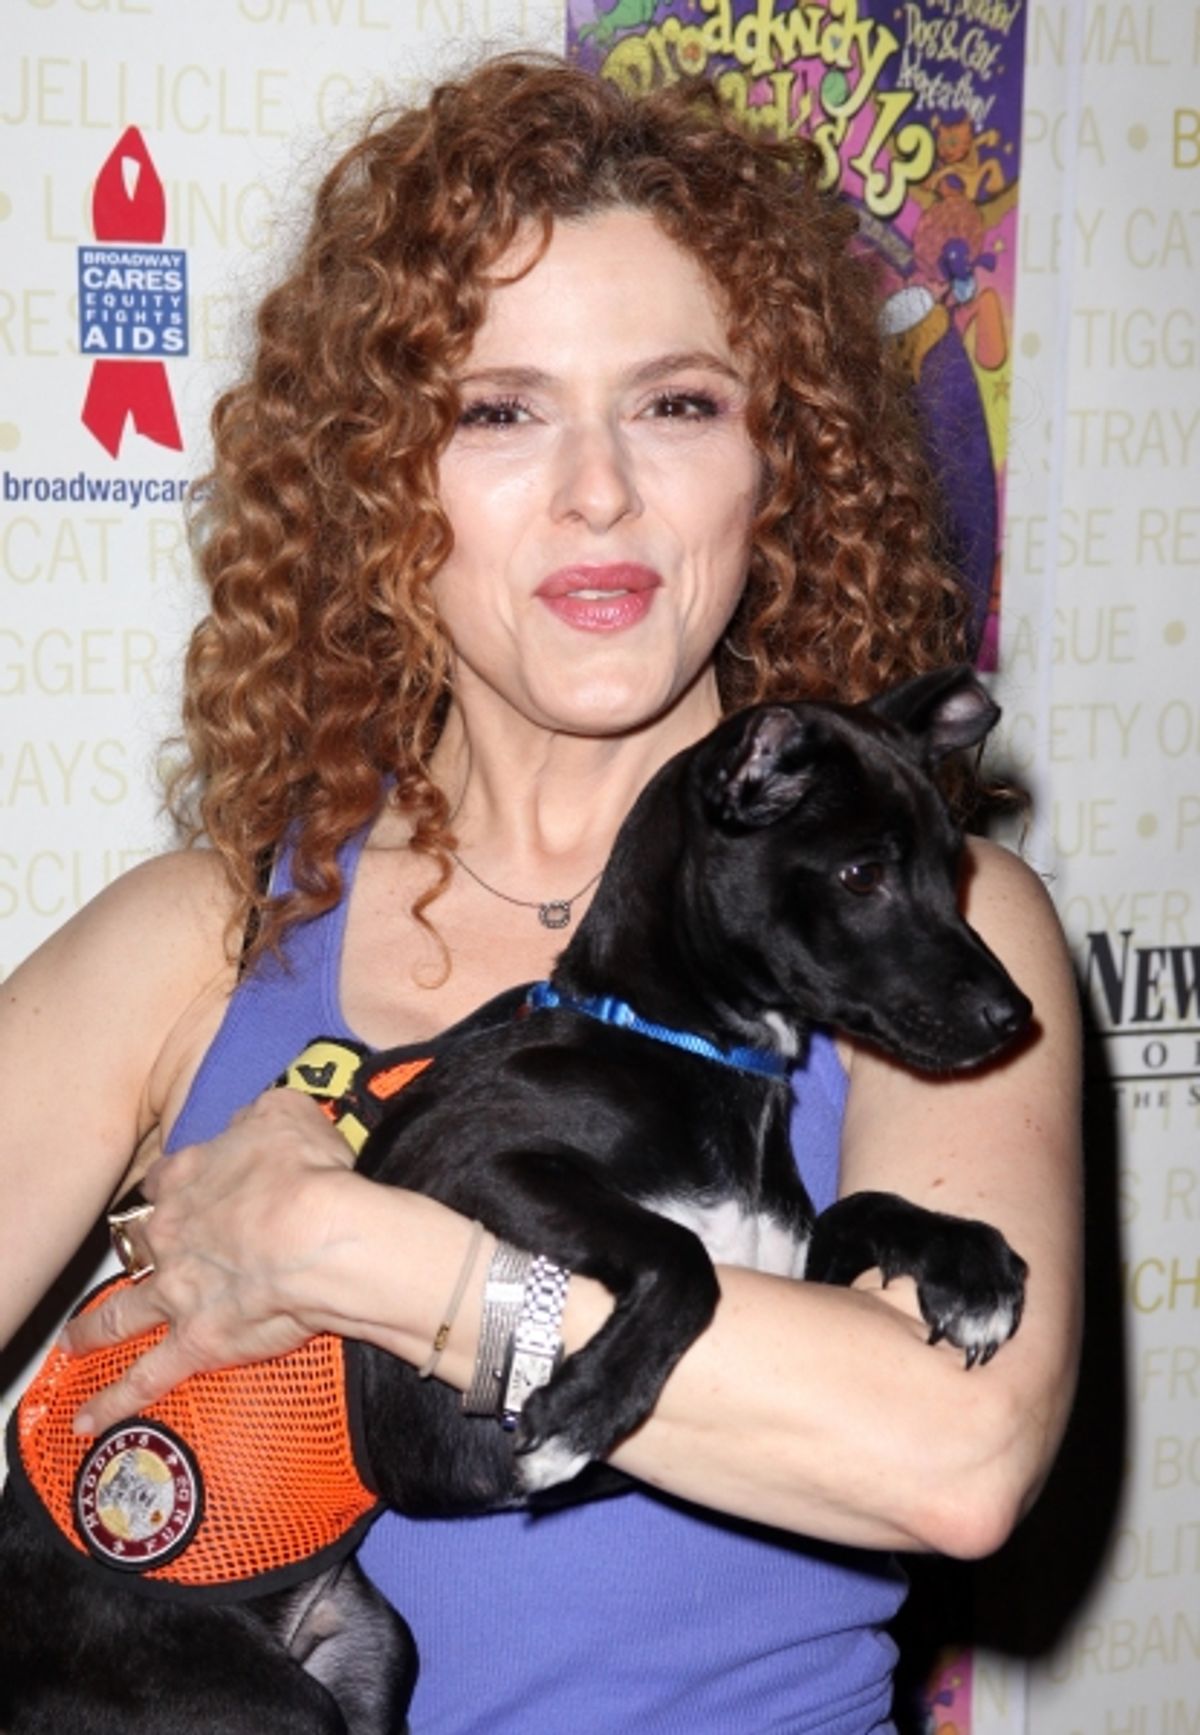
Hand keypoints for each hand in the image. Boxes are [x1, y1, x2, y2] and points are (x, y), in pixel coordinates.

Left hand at [63, 1090, 358, 1435]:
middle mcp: (171, 1232)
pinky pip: (145, 1377)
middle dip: (133, 1251)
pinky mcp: (195, 1340)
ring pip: (122, 1312)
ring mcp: (176, 1290)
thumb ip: (260, 1116)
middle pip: (137, 1242)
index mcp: (190, 1175)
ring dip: (95, 1329)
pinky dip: (115, 1401)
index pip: (164, 1177)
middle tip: (134, 1259)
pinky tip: (90, 1419)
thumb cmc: (308, 1173)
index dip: (170, 1184)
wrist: (317, 1235)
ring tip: (76, 1342)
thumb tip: (252, 1123)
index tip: (176, 1189)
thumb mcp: (286, 1114)